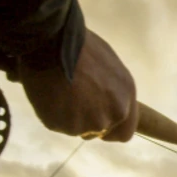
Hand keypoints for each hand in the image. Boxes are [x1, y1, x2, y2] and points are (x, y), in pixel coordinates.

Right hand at [18, 30, 137, 141]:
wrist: (53, 43)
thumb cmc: (82, 47)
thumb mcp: (111, 67)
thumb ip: (113, 91)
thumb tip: (106, 101)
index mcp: (126, 98)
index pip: (125, 133)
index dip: (111, 130)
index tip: (101, 124)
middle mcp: (111, 115)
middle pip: (99, 132)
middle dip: (87, 121)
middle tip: (74, 101)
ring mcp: (87, 124)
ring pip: (76, 129)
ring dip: (69, 117)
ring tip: (60, 92)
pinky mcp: (62, 125)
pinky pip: (57, 125)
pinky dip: (53, 114)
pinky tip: (50, 93)